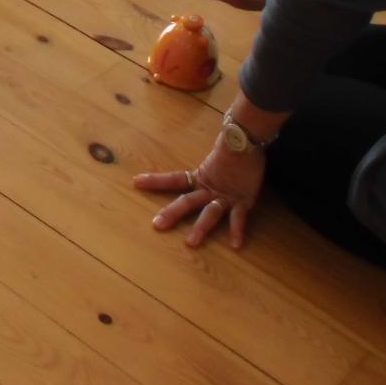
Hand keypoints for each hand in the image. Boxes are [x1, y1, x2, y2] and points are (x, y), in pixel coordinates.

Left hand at [135, 138, 265, 248]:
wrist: (249, 140)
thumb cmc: (233, 149)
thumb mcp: (215, 161)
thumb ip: (206, 169)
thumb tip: (194, 166)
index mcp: (200, 177)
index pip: (173, 179)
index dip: (156, 181)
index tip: (136, 182)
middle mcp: (210, 189)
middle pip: (187, 201)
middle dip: (172, 213)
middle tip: (156, 225)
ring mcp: (226, 196)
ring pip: (210, 213)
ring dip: (200, 228)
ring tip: (191, 243)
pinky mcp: (243, 200)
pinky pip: (239, 218)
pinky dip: (238, 230)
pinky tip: (235, 244)